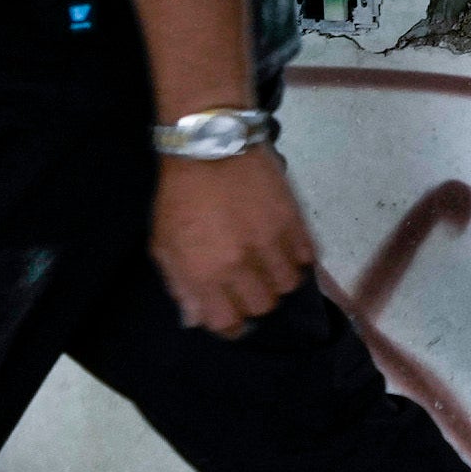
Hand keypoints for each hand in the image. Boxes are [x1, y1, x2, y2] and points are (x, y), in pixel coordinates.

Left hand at [153, 150, 320, 336]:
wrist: (210, 145)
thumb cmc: (179, 196)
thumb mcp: (163, 243)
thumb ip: (180, 284)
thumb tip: (196, 317)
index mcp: (204, 273)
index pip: (228, 323)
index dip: (231, 326)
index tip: (232, 316)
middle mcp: (241, 265)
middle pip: (263, 307)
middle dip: (255, 302)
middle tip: (249, 286)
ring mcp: (271, 243)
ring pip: (289, 285)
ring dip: (278, 280)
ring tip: (269, 266)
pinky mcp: (293, 221)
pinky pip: (307, 257)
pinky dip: (298, 258)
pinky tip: (285, 248)